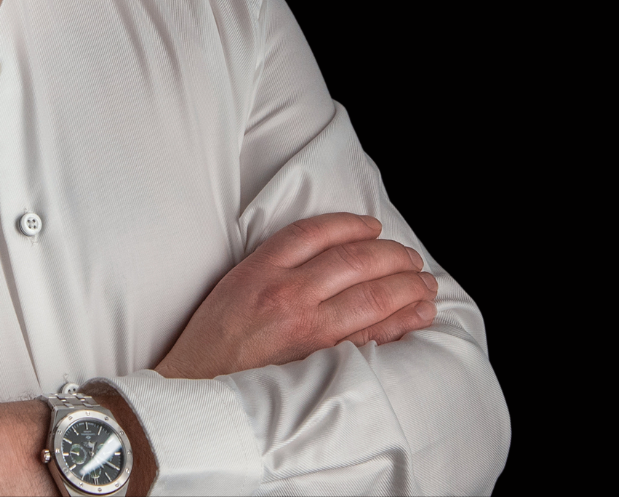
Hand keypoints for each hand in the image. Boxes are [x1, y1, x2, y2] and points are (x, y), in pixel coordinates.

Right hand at [154, 212, 437, 378]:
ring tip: (425, 284)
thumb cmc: (213, 343)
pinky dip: (400, 323)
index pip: (316, 233)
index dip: (352, 225)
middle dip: (393, 256)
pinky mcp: (319, 362)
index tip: (374, 227)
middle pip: (355, 261)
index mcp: (260, 271)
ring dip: (407, 286)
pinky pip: (370, 337)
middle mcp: (285, 294)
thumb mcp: (233, 288)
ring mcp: (305, 330)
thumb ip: (273, 267)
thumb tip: (328, 254)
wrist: (194, 393)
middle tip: (412, 259)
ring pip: (371, 296)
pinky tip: (417, 315)